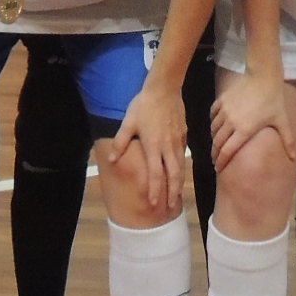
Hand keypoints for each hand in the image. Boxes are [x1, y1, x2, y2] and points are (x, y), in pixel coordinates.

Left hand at [107, 81, 187, 210]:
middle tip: (171, 206)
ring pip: (181, 167)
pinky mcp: (183, 135)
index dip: (155, 190)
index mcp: (153, 146)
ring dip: (179, 183)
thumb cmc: (144, 105)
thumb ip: (121, 141)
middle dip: (172, 192)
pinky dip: (182, 167)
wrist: (165, 88)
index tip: (153, 203)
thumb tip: (111, 158)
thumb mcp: (128, 122)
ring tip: (177, 195)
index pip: (155, 174)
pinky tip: (180, 172)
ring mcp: (177, 141)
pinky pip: (183, 155)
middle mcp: (167, 147)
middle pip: (173, 175)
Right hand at [210, 70, 295, 172]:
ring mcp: (224, 111)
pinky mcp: (221, 101)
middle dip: (215, 153)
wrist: (263, 76)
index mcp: (244, 130)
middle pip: (218, 143)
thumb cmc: (273, 99)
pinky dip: (213, 122)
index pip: (227, 151)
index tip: (218, 169)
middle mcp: (231, 123)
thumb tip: (294, 158)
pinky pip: (213, 115)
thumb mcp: (281, 121)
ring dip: (214, 138)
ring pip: (214, 129)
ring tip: (217, 143)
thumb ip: (287, 140)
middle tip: (216, 160)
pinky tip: (216, 125)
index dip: (221, 161)